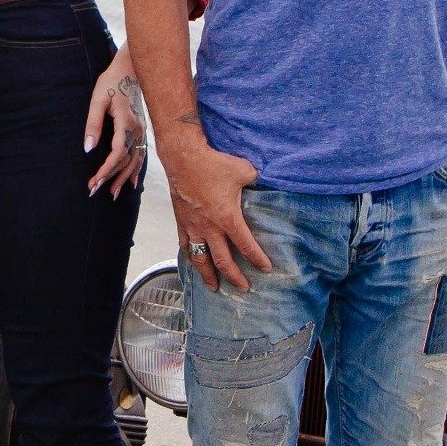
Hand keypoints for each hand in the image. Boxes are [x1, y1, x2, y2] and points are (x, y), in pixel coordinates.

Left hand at [84, 62, 146, 196]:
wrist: (130, 70)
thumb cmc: (111, 82)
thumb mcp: (98, 100)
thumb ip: (93, 124)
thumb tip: (88, 149)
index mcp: (127, 123)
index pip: (117, 153)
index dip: (107, 169)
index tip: (95, 181)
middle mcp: (138, 130)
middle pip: (125, 160)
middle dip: (110, 177)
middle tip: (94, 191)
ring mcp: (142, 131)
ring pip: (134, 160)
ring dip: (123, 178)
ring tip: (113, 194)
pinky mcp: (141, 130)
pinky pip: (140, 155)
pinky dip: (135, 170)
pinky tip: (131, 183)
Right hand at [164, 126, 270, 290]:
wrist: (183, 157)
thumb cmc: (213, 163)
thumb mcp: (244, 170)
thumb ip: (255, 180)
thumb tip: (262, 181)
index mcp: (227, 218)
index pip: (246, 246)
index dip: (257, 259)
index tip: (266, 269)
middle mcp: (210, 227)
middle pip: (222, 260)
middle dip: (234, 277)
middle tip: (243, 288)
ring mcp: (193, 226)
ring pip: (200, 258)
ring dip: (207, 275)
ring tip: (213, 287)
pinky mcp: (181, 220)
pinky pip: (185, 244)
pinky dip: (190, 255)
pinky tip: (193, 261)